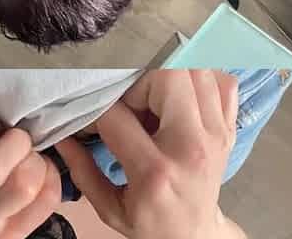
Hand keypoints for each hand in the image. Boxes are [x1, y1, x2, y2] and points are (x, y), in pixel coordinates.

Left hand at [0, 116, 61, 238]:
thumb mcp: (9, 204)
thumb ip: (37, 188)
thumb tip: (56, 155)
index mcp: (6, 231)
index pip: (48, 196)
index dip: (48, 169)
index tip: (33, 164)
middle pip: (23, 185)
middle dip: (31, 155)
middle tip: (20, 150)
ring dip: (11, 140)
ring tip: (6, 137)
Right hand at [57, 70, 245, 238]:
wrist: (195, 235)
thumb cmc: (150, 222)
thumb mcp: (108, 207)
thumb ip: (82, 170)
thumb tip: (62, 135)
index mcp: (155, 172)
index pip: (118, 115)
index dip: (97, 109)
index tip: (92, 117)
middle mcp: (191, 146)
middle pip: (168, 77)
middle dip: (140, 82)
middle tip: (132, 105)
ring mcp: (216, 134)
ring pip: (196, 70)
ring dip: (168, 78)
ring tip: (155, 101)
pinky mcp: (229, 128)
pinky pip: (223, 81)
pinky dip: (201, 79)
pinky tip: (183, 97)